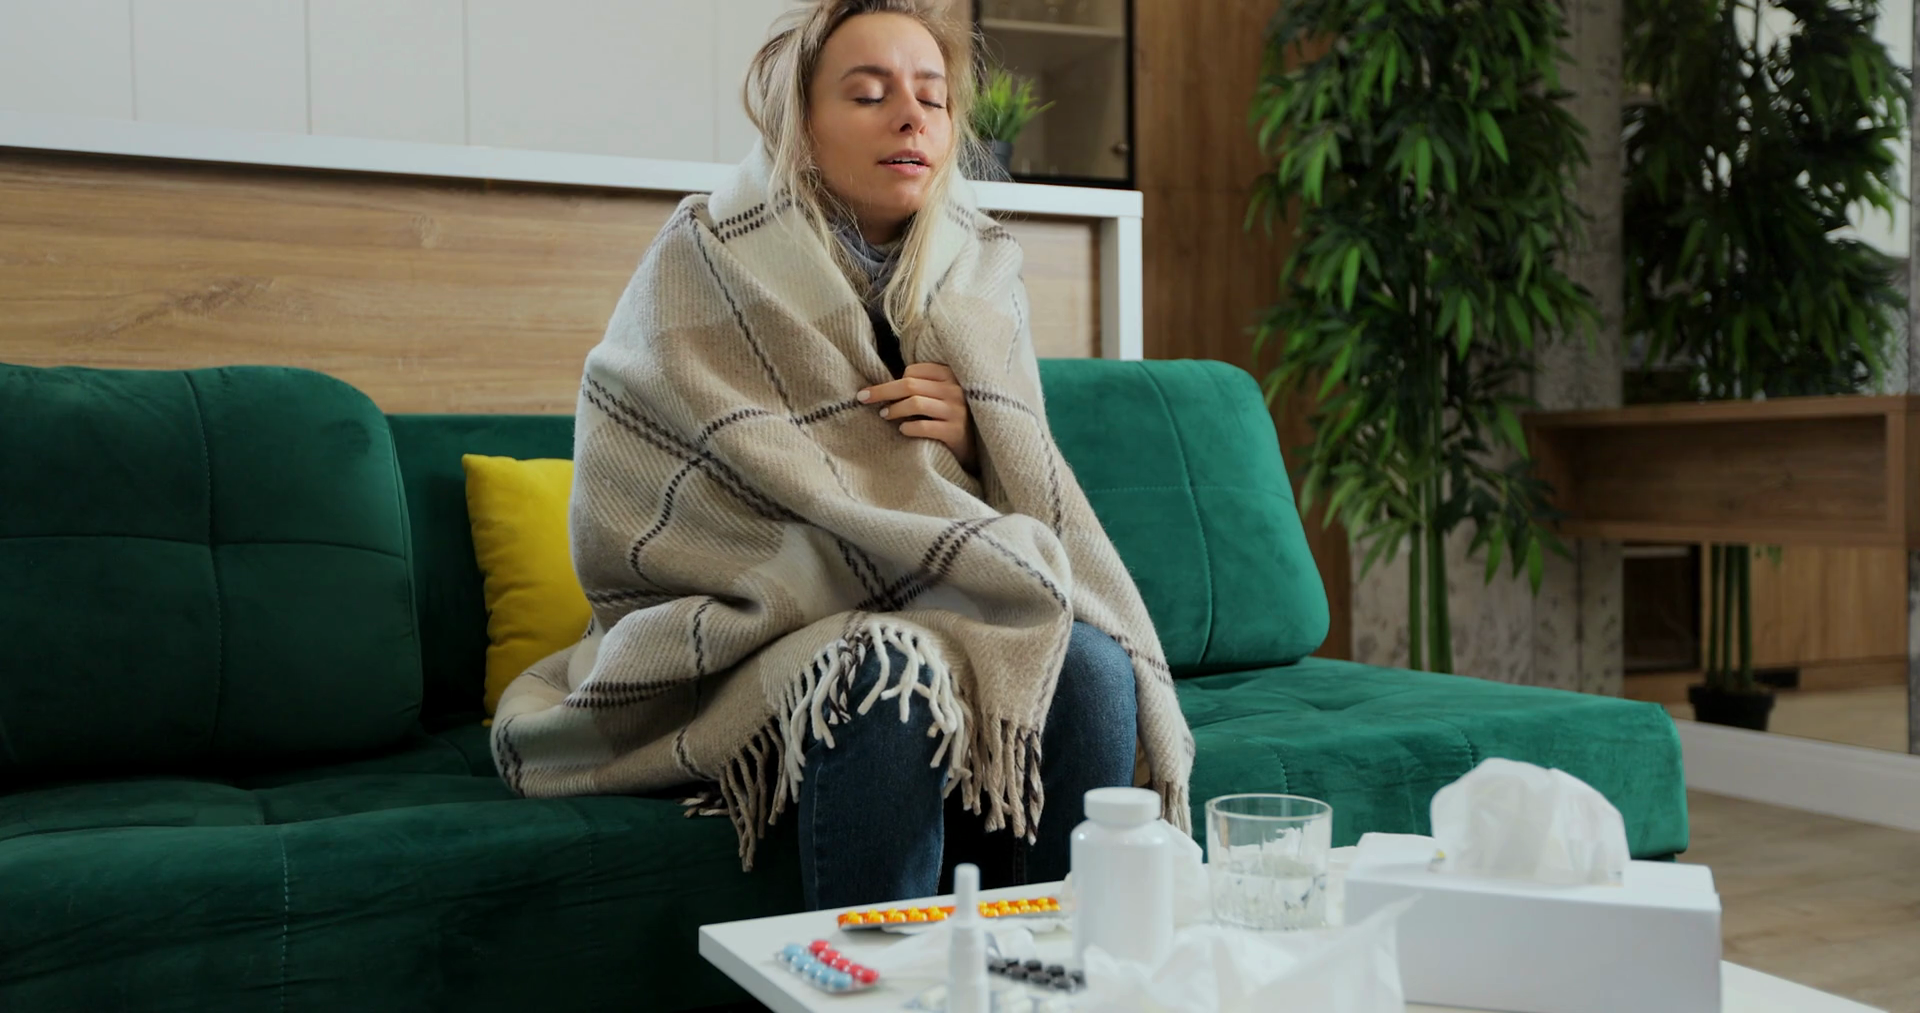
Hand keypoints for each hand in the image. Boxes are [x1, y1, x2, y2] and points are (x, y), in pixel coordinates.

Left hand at [858, 362, 978, 474]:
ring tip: (885, 415)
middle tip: (864, 398)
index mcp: (951, 376)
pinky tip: (903, 430)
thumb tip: (883, 385)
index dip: (895, 380)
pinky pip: (924, 426)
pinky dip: (908, 427)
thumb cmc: (951, 418)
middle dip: (882, 391)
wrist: (977, 448)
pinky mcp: (955, 432)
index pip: (915, 370)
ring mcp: (957, 411)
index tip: (884, 393)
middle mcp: (956, 390)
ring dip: (894, 409)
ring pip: (915, 403)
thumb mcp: (942, 396)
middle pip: (910, 384)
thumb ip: (923, 386)